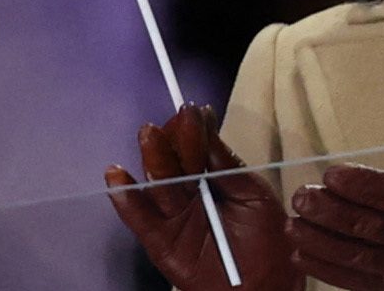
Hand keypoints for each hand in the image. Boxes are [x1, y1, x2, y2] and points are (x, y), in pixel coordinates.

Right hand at [106, 103, 295, 290]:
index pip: (198, 151)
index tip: (194, 110)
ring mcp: (174, 218)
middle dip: (173, 142)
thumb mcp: (253, 194)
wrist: (267, 282)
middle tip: (171, 121)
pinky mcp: (160, 243)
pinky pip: (140, 219)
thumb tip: (206, 125)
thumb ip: (228, 165)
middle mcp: (189, 196)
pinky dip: (126, 200)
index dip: (194, 132)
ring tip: (150, 136)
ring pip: (158, 186)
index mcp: (212, 181)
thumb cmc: (267, 236)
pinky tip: (116, 177)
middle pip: (176, 165)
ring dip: (153, 161)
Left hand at [284, 113, 383, 290]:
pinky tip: (303, 253)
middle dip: (329, 212)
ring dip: (319, 240)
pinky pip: (354, 280)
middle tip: (301, 197)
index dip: (358, 185)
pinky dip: (326, 268)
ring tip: (293, 223)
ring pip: (356, 254)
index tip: (330, 175)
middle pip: (368, 226)